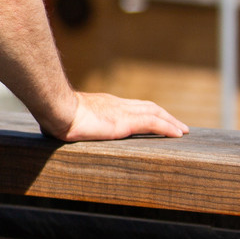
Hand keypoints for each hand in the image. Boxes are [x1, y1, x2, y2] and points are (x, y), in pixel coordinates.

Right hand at [59, 91, 187, 140]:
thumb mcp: (70, 117)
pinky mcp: (125, 122)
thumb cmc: (57, 115)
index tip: (159, 119)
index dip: (148, 112)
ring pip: (155, 113)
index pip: (134, 106)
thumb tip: (65, 131)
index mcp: (106, 104)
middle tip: (179, 125)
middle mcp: (117, 104)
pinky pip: (153, 123)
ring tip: (182, 130)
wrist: (58, 109)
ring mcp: (122, 112)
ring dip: (171, 121)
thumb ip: (75, 122)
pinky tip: (177, 134)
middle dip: (165, 115)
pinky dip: (167, 127)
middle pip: (148, 107)